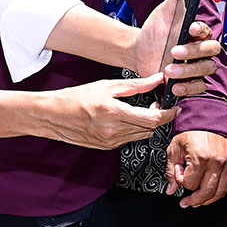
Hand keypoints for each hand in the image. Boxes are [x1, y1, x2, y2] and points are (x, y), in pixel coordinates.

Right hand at [43, 73, 175, 149]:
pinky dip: (133, 130)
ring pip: (142, 135)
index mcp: (114, 112)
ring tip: (140, 111)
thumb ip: (135, 85)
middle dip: (158, 118)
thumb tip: (157, 79)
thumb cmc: (74, 98)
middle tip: (156, 105)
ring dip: (146, 124)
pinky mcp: (107, 147)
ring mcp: (110, 141)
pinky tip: (125, 119)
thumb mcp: (106, 86)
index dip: (168, 114)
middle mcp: (113, 130)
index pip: (153, 119)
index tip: (174, 108)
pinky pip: (129, 139)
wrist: (52, 115)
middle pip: (150, 128)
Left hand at [133, 0, 220, 99]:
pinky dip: (188, 88)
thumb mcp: (164, 13)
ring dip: (188, 71)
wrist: (138, 50)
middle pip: (210, 53)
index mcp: (197, 34)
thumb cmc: (155, 31)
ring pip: (205, 70)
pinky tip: (174, 86)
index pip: (208, 32)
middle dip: (193, 52)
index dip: (202, 31)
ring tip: (168, 69)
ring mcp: (195, 67)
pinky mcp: (187, 81)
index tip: (190, 28)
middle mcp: (200, 51)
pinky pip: (197, 87)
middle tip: (174, 51)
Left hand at [165, 130, 226, 205]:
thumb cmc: (190, 132)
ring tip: (198, 200)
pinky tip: (211, 191)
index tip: (180, 174)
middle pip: (207, 192)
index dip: (181, 182)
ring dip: (208, 199)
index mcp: (200, 157)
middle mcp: (216, 162)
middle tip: (187, 202)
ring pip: (220, 192)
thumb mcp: (174, 148)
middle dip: (195, 200)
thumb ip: (171, 170)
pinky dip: (220, 191)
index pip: (190, 184)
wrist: (208, 119)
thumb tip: (170, 190)